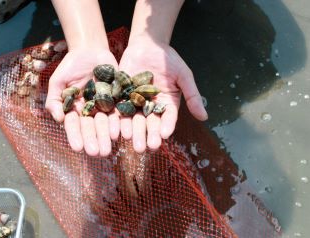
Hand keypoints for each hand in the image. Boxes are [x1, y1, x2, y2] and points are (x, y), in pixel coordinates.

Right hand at [45, 48, 119, 156]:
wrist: (90, 50)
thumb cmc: (71, 66)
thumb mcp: (58, 81)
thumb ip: (55, 99)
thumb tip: (58, 118)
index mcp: (75, 110)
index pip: (75, 125)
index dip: (76, 136)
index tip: (78, 148)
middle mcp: (90, 111)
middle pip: (92, 128)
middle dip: (93, 140)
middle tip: (96, 153)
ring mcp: (105, 106)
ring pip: (106, 124)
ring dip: (106, 137)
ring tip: (107, 149)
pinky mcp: (118, 99)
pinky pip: (119, 111)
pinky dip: (119, 122)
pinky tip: (119, 132)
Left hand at [118, 37, 207, 152]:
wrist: (147, 45)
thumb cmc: (168, 59)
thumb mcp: (184, 75)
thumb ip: (192, 95)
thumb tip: (204, 117)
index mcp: (167, 105)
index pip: (167, 119)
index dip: (165, 127)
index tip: (163, 136)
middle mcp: (151, 107)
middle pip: (149, 124)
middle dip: (147, 135)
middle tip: (145, 147)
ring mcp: (135, 103)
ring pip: (132, 120)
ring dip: (131, 131)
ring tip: (129, 140)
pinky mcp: (120, 97)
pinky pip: (118, 109)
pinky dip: (116, 119)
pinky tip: (115, 127)